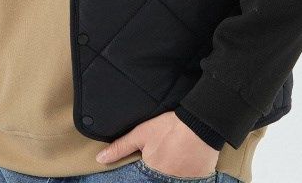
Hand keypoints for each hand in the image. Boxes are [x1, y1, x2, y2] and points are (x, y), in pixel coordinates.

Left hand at [95, 111, 218, 176]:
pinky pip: (187, 180)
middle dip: (157, 171)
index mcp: (151, 173)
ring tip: (174, 158)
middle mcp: (166, 181)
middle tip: (164, 155)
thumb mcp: (141, 134)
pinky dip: (184, 175)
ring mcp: (183, 182)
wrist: (200, 124)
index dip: (142, 173)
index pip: (141, 179)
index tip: (149, 160)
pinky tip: (185, 163)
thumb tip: (100, 158)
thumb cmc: (169, 127)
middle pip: (157, 178)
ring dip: (170, 173)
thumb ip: (121, 148)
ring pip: (171, 179)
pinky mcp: (198, 180)